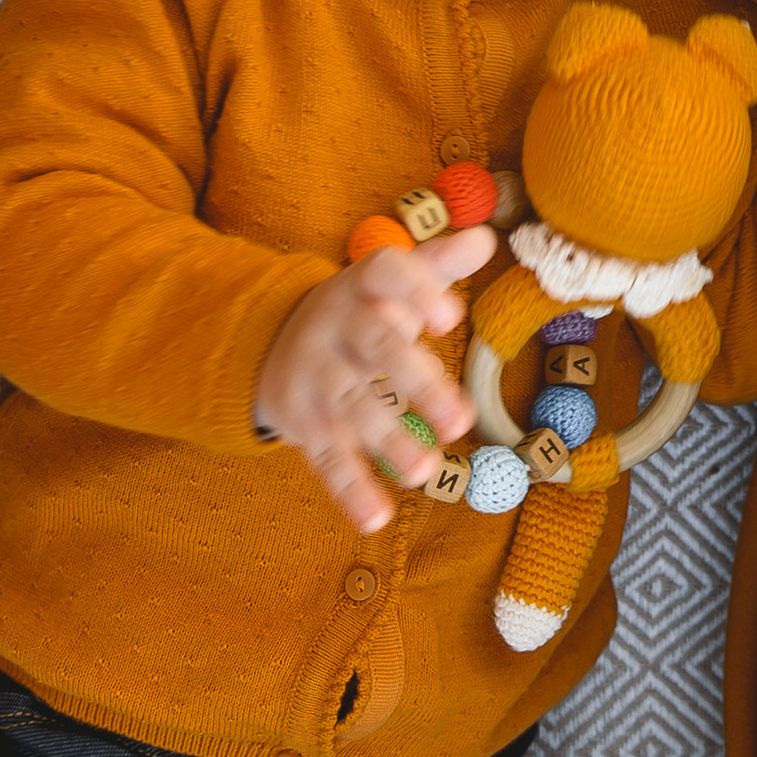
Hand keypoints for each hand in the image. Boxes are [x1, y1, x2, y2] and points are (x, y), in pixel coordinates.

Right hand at [255, 224, 494, 533]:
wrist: (269, 344)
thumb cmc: (358, 311)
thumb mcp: (388, 283)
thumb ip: (436, 265)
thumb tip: (487, 237)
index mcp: (361, 285)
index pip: (387, 272)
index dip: (417, 290)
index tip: (451, 315)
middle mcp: (334, 326)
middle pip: (376, 348)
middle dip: (418, 382)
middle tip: (462, 421)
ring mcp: (314, 376)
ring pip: (352, 407)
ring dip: (387, 440)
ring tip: (426, 472)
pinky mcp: (301, 423)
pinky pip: (324, 458)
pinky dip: (348, 490)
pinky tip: (375, 519)